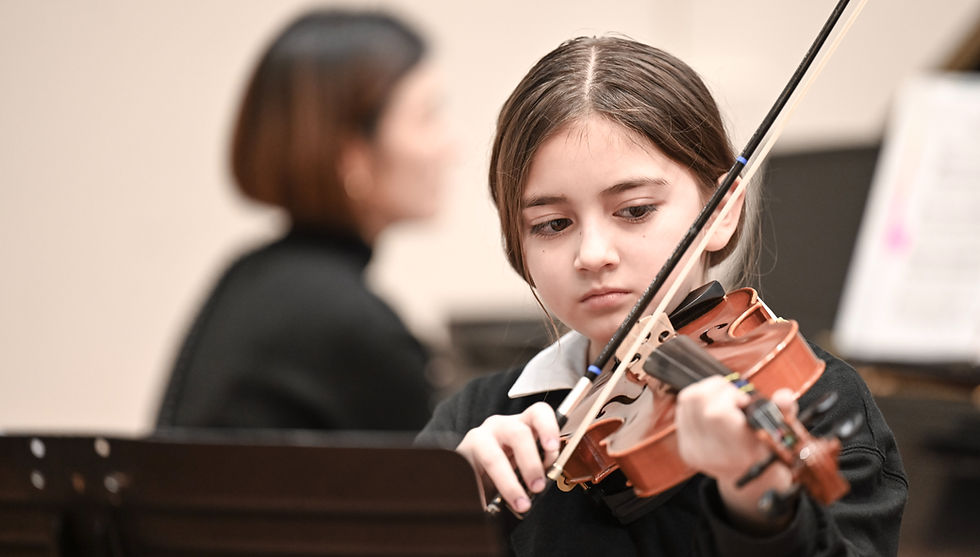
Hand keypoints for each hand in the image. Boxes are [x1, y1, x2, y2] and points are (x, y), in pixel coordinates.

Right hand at [455, 402, 560, 513]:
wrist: (472, 469)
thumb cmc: (505, 463)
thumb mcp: (524, 461)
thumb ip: (539, 466)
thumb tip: (543, 485)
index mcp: (521, 423)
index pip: (538, 413)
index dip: (548, 427)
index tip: (553, 448)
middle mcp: (500, 425)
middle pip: (519, 434)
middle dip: (531, 463)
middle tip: (537, 487)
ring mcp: (478, 439)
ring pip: (494, 457)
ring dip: (509, 484)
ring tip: (519, 504)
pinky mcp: (462, 456)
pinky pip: (472, 475)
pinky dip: (482, 494)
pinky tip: (487, 507)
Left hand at [676, 377, 797, 528]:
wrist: (749, 479)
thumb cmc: (767, 451)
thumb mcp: (782, 433)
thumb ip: (785, 412)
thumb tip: (784, 396)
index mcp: (739, 452)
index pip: (717, 413)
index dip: (729, 396)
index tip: (744, 400)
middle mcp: (712, 454)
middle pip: (697, 400)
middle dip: (717, 387)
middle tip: (733, 396)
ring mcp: (694, 452)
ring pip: (687, 400)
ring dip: (706, 390)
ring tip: (724, 399)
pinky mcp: (684, 448)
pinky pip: (682, 410)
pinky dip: (696, 401)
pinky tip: (712, 407)